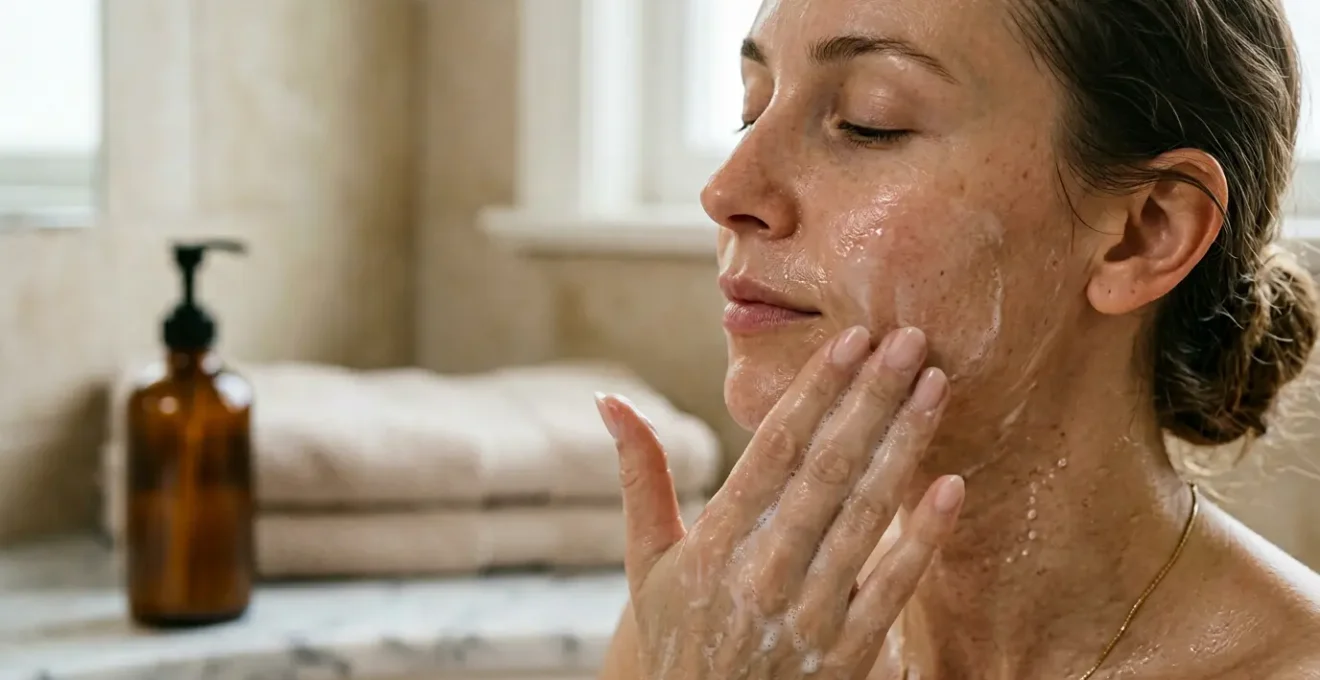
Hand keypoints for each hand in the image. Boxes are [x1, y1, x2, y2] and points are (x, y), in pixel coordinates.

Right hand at [594, 327, 964, 679]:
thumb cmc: (673, 636)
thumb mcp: (643, 561)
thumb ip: (639, 476)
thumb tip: (608, 400)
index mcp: (713, 543)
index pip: (775, 449)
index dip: (816, 391)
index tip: (852, 341)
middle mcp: (762, 573)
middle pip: (828, 469)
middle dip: (872, 398)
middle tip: (910, 340)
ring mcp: (807, 615)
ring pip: (865, 515)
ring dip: (906, 446)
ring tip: (937, 387)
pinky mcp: (845, 656)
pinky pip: (892, 588)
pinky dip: (923, 538)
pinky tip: (952, 487)